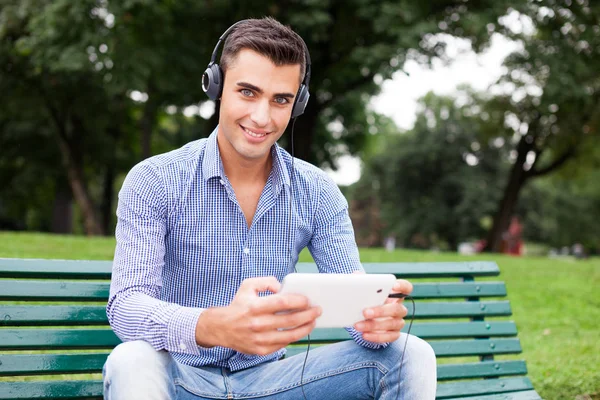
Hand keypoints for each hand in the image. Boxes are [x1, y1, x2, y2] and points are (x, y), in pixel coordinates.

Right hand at [195, 277, 320, 354]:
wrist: (221, 328)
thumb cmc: (238, 305)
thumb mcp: (248, 286)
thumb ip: (266, 281)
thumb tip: (281, 287)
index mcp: (255, 306)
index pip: (282, 303)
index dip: (298, 301)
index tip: (308, 300)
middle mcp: (257, 323)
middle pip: (290, 320)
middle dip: (308, 315)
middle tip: (317, 310)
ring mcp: (259, 339)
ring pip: (290, 335)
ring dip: (305, 328)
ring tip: (313, 322)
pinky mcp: (260, 350)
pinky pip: (283, 344)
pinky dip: (293, 337)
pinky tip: (300, 331)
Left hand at [353, 278, 412, 342]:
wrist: (365, 318)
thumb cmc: (368, 301)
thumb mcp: (366, 291)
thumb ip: (363, 282)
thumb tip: (356, 275)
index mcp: (395, 295)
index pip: (406, 288)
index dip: (402, 286)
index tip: (393, 285)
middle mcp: (399, 308)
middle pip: (397, 309)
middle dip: (381, 311)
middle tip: (365, 312)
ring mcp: (397, 322)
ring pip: (392, 324)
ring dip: (374, 325)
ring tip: (358, 325)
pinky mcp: (393, 334)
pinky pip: (389, 337)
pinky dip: (376, 337)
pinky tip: (364, 334)